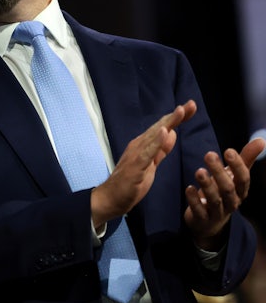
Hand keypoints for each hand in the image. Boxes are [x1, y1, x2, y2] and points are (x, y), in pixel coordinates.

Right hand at [91, 100, 196, 226]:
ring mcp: (136, 154)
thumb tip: (171, 133)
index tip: (192, 107)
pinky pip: (148, 152)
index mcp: (144, 145)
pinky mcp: (136, 166)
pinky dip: (157, 142)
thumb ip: (160, 150)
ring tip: (180, 111)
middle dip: (176, 116)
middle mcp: (139, 145)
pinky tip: (165, 132)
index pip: (163, 128)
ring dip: (168, 123)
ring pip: (155, 136)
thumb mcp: (151, 165)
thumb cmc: (130, 183)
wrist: (111, 198)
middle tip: (191, 104)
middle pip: (160, 127)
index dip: (177, 118)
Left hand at [184, 136, 265, 250]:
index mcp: (240, 191)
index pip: (243, 179)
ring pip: (215, 200)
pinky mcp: (202, 219)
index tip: (228, 150)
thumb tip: (261, 140)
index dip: (237, 166)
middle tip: (209, 155)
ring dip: (207, 185)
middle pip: (228, 188)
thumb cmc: (223, 192)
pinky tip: (189, 189)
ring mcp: (217, 212)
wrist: (208, 222)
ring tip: (199, 171)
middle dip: (219, 172)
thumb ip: (245, 159)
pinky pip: (199, 211)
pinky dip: (194, 200)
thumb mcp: (234, 176)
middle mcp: (231, 202)